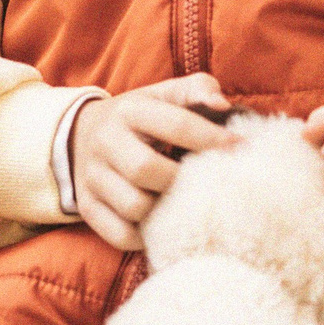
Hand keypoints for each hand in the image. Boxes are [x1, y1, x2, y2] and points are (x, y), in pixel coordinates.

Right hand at [70, 73, 237, 249]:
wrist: (82, 133)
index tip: (241, 148)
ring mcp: (92, 177)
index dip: (212, 139)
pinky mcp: (87, 207)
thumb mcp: (164, 94)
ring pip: (134, 206)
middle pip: (146, 170)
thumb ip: (197, 89)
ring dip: (163, 209)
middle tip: (202, 182)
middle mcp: (106, 141)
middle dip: (181, 180)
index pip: (176, 124)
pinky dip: (144, 235)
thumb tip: (222, 105)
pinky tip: (158, 221)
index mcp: (130, 110)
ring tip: (180, 201)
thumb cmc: (140, 117)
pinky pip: (119, 235)